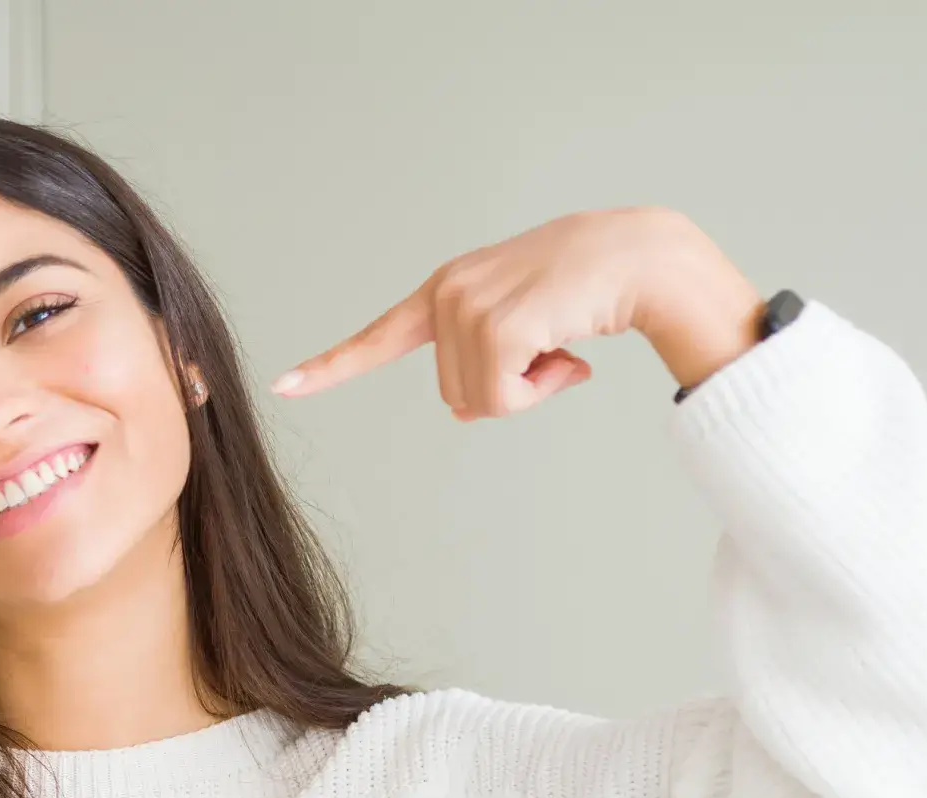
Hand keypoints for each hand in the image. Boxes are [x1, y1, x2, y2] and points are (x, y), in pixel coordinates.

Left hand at [270, 206, 763, 418]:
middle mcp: (447, 293)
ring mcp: (468, 306)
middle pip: (453, 394)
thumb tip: (460, 411)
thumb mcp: (523, 320)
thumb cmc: (588, 289)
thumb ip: (482, 357)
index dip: (332, 366)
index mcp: (447, 291)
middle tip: (549, 343)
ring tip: (561, 339)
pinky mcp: (496, 326)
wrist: (643, 257)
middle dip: (507, 386)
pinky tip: (571, 353)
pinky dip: (541, 391)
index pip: (379, 336)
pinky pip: (501, 399)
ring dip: (529, 388)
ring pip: (479, 402)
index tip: (283, 386)